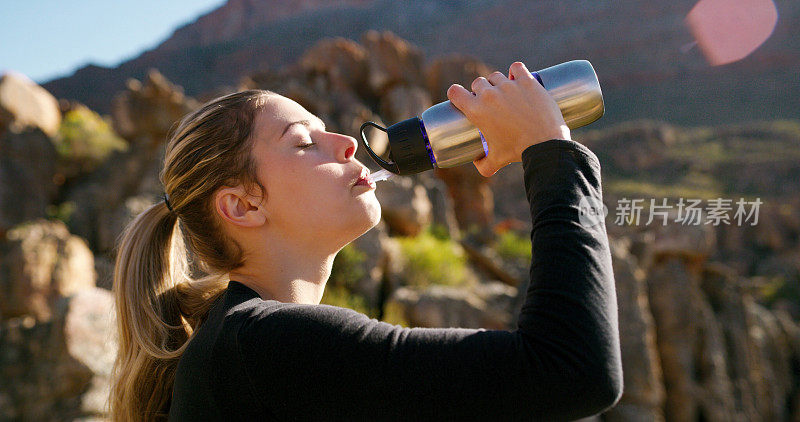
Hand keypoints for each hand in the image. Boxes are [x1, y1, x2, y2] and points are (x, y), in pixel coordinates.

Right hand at [446, 62, 570, 176]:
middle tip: (491, 102)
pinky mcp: (527, 81)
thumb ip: (483, 165)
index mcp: (476, 111)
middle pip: (478, 83)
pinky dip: (515, 71)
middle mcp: (489, 95)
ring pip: (496, 76)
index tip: (463, 98)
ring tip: (507, 92)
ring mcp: (508, 86)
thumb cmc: (517, 152)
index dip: (456, 93)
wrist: (544, 144)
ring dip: (498, 82)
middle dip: (481, 90)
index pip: (455, 92)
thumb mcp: (496, 161)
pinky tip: (517, 77)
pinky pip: (516, 67)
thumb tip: (477, 164)